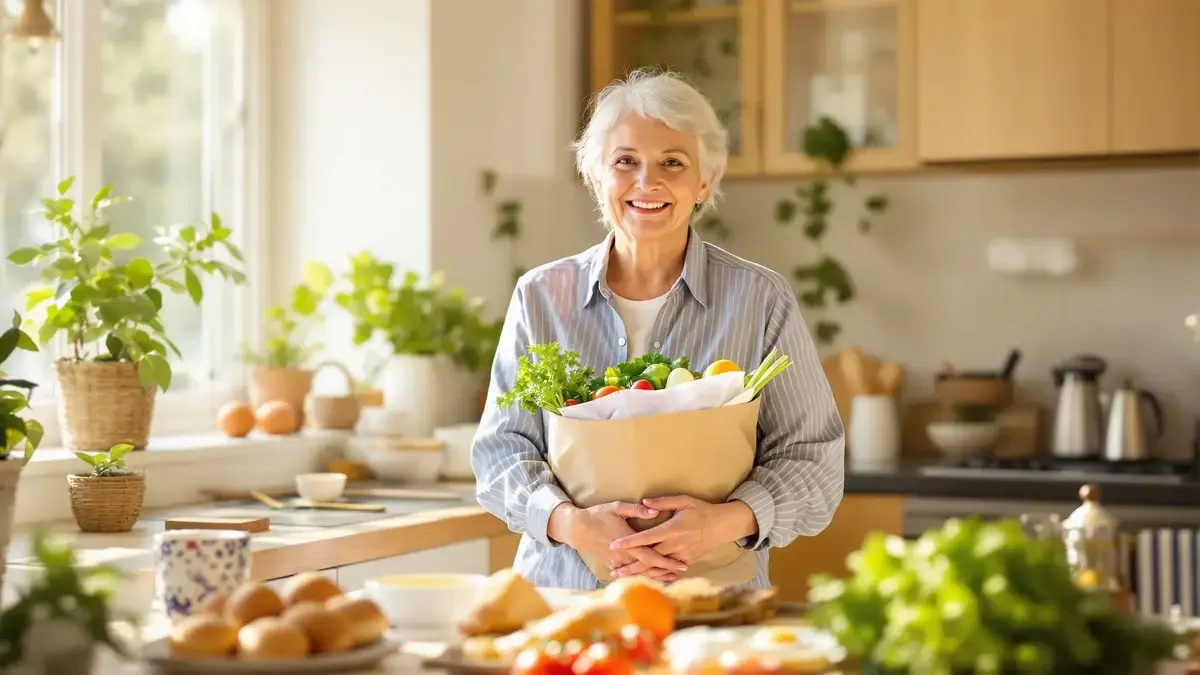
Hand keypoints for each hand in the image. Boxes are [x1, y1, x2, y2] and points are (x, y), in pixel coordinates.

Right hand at [549, 501, 686, 580]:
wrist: (577, 529)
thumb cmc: (598, 515)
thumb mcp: (617, 507)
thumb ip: (637, 509)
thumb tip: (655, 511)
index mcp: (629, 542)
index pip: (652, 556)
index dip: (668, 562)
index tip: (682, 564)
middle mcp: (624, 556)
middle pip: (649, 568)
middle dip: (666, 571)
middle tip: (681, 570)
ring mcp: (617, 562)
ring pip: (639, 573)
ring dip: (655, 575)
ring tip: (670, 576)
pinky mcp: (611, 565)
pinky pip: (628, 573)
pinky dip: (641, 576)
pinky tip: (650, 576)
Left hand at [607, 496, 756, 577]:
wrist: (722, 526)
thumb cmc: (701, 510)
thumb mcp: (683, 501)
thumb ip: (663, 502)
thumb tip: (644, 502)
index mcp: (672, 529)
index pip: (646, 537)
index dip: (629, 542)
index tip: (614, 545)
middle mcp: (675, 545)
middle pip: (648, 558)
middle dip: (630, 564)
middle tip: (612, 569)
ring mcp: (681, 555)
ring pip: (657, 567)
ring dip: (639, 572)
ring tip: (623, 576)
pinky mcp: (686, 561)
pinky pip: (668, 570)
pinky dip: (655, 574)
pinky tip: (642, 577)